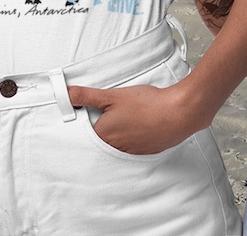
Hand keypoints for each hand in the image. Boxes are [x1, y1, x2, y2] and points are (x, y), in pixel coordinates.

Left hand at [66, 80, 207, 154]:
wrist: (179, 113)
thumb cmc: (148, 104)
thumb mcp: (113, 95)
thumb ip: (88, 96)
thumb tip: (67, 94)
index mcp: (103, 135)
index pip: (85, 133)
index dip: (87, 121)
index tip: (90, 114)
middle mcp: (114, 148)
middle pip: (101, 140)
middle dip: (104, 127)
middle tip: (113, 113)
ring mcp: (131, 152)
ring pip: (117, 144)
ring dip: (119, 133)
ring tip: (128, 118)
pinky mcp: (145, 151)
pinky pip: (133, 147)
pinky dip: (134, 137)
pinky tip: (140, 125)